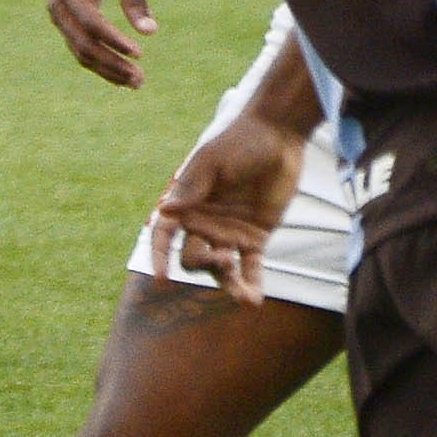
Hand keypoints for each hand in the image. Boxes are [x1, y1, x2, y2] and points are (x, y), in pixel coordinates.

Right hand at [47, 0, 151, 87]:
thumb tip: (151, 31)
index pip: (90, 23)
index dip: (114, 40)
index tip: (140, 52)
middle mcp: (57, 4)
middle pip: (82, 43)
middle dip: (112, 63)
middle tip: (140, 79)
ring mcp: (59, 15)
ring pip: (80, 51)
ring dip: (108, 69)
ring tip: (137, 81)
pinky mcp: (67, 21)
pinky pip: (82, 47)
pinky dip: (103, 61)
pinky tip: (125, 73)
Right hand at [147, 105, 310, 309]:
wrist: (277, 135)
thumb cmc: (239, 141)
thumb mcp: (212, 161)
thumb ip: (192, 187)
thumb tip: (164, 210)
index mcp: (187, 204)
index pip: (165, 235)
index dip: (159, 257)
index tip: (162, 278)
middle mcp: (204, 223)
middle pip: (193, 258)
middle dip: (205, 265)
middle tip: (224, 259)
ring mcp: (229, 233)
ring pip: (221, 269)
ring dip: (228, 284)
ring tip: (244, 296)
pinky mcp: (255, 237)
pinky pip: (250, 267)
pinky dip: (252, 284)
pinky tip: (254, 300)